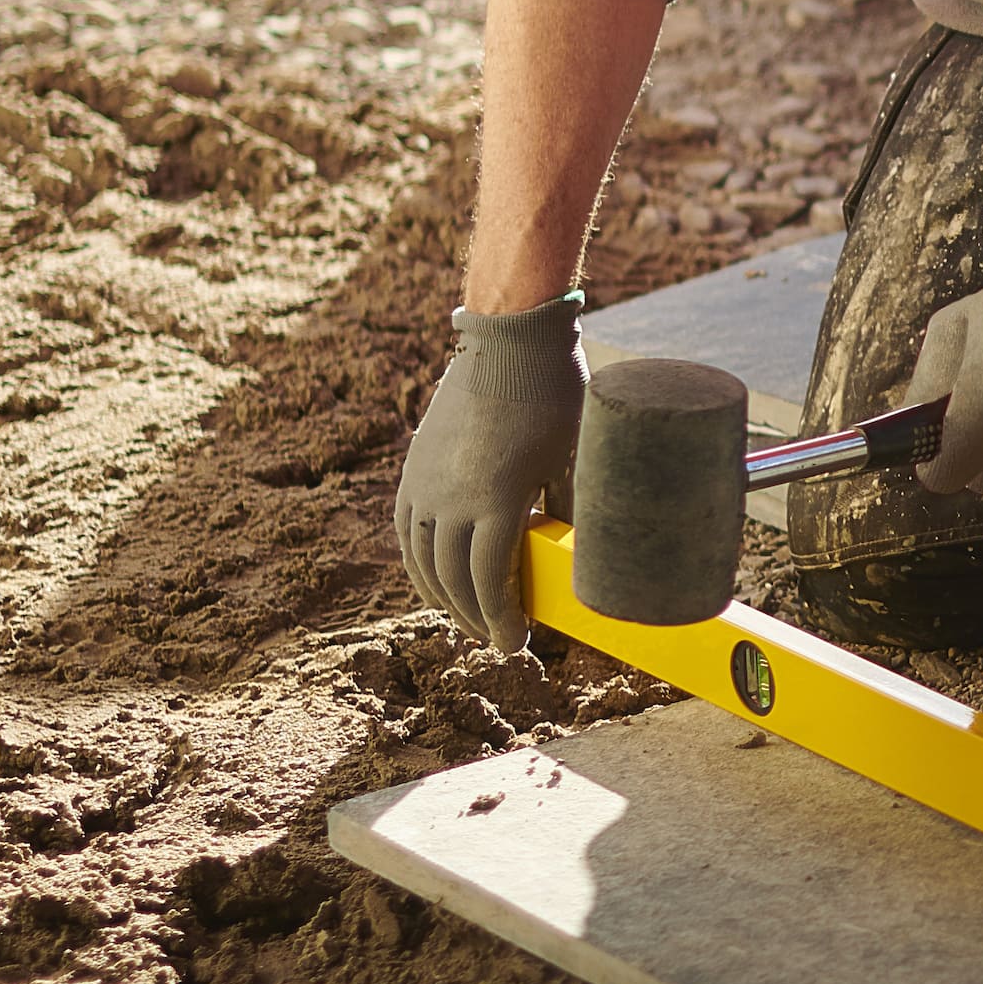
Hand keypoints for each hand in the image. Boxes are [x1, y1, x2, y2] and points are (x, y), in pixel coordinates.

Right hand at [394, 297, 586, 647]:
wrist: (510, 338)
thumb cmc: (555, 396)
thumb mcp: (573, 459)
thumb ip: (568, 514)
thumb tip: (575, 559)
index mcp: (495, 500)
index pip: (490, 582)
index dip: (501, 621)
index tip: (516, 645)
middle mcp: (450, 497)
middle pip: (454, 580)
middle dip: (476, 617)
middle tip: (499, 640)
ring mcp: (426, 482)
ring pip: (424, 560)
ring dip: (445, 597)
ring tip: (470, 617)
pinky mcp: (414, 467)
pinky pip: (407, 530)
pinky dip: (418, 563)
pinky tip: (434, 581)